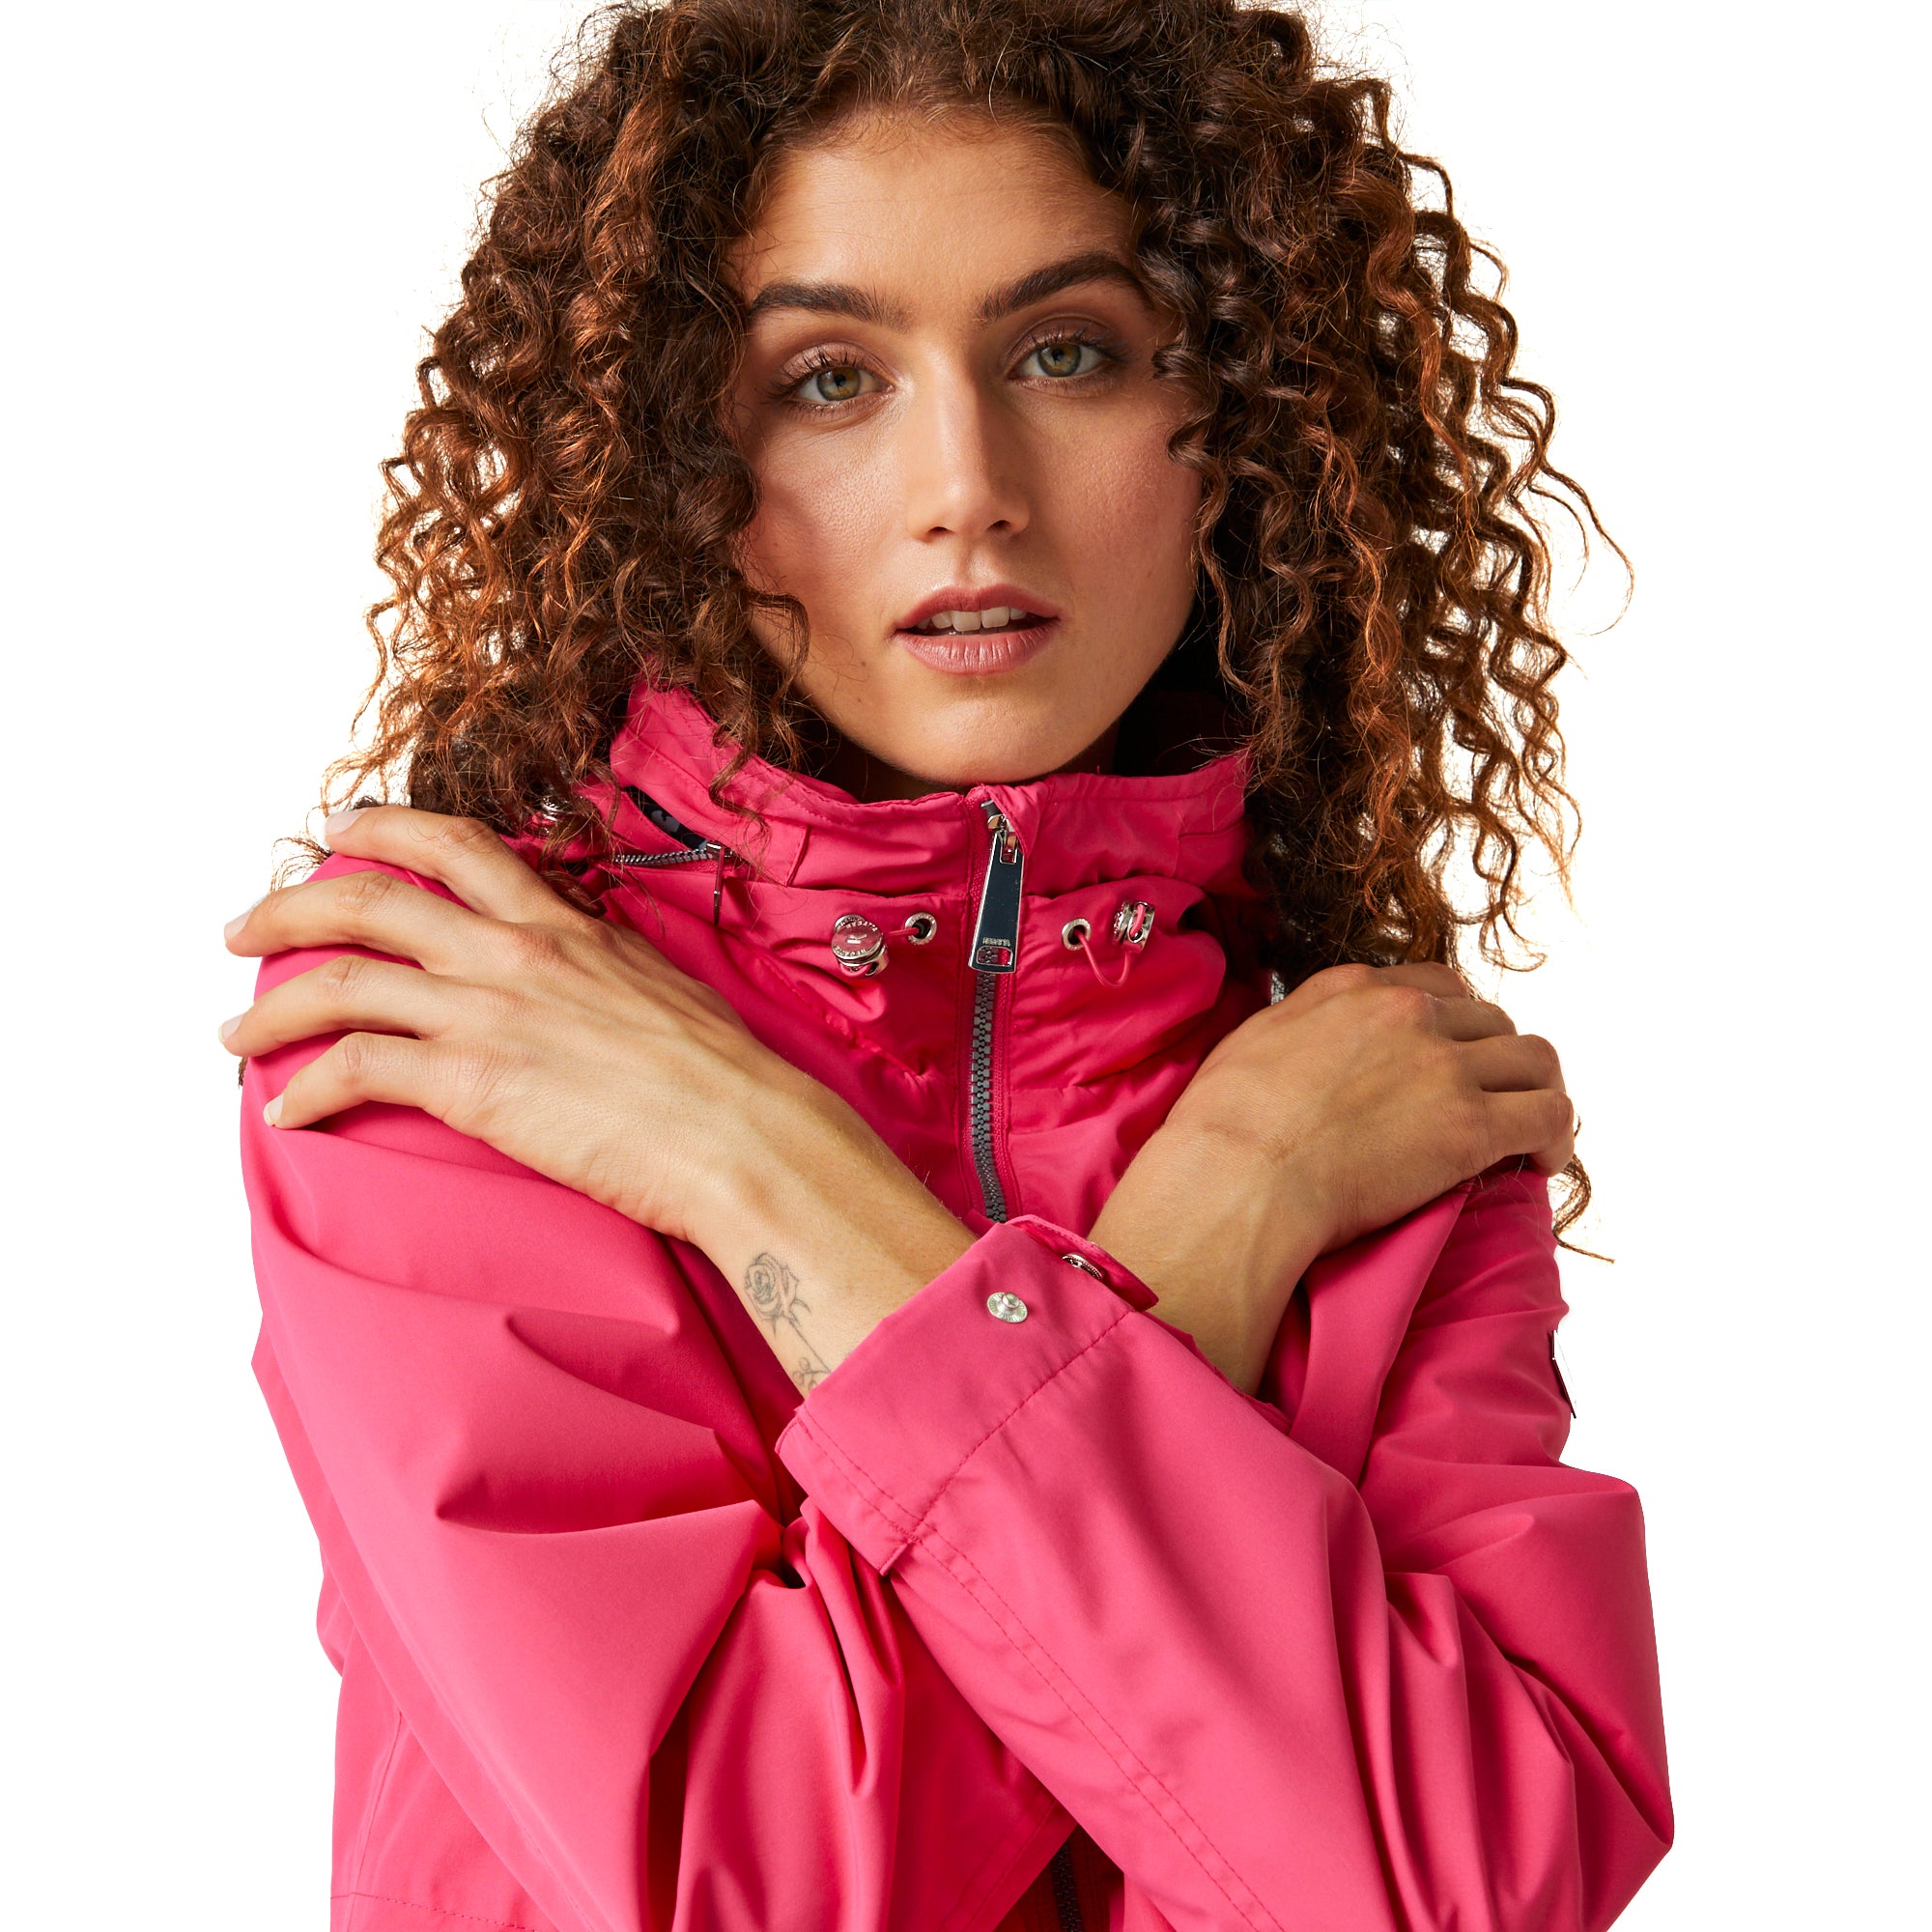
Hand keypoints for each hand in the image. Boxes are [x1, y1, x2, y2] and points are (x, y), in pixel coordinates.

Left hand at [222, 806, 969, 1386]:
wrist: (747, 1135)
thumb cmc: (725, 1080)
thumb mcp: (661, 989)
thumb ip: (601, 970)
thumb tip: (582, 977)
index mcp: (563, 922)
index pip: (456, 844)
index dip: (382, 831)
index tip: (341, 834)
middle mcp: (514, 949)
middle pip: (368, 896)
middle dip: (287, 904)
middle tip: (244, 927)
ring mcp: (488, 1010)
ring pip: (339, 978)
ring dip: (269, 1004)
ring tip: (234, 1030)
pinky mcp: (471, 1081)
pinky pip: (355, 1068)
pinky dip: (305, 1086)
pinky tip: (288, 1109)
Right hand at [1091, 962, 1572, 1392]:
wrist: (1238, 1176)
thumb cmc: (1225, 1126)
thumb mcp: (1257, 1040)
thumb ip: (1305, 1026)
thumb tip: (1311, 1046)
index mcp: (1356, 989)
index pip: (1437, 987)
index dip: (1455, 1024)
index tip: (1450, 1058)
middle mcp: (1409, 1013)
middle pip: (1491, 1020)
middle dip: (1496, 1059)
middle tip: (1487, 1101)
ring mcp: (1446, 1066)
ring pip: (1534, 1060)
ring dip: (1535, 1091)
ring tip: (1528, 1130)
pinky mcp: (1471, 1126)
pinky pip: (1549, 1115)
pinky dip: (1555, 1136)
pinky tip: (1541, 1161)